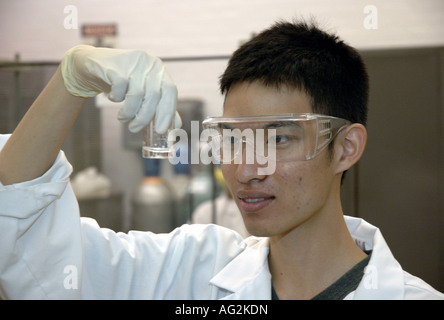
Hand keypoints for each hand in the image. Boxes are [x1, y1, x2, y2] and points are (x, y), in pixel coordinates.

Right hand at [61, 45, 177, 132]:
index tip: (160, 130)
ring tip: (122, 118)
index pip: (171, 92)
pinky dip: (116, 98)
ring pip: (137, 94)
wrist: (94, 65)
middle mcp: (150, 64)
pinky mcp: (116, 65)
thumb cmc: (123, 82)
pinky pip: (120, 88)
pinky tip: (113, 98)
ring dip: (128, 112)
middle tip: (134, 129)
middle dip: (144, 117)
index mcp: (160, 71)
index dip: (167, 112)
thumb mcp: (143, 93)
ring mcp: (133, 62)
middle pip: (154, 96)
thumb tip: (176, 127)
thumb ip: (160, 108)